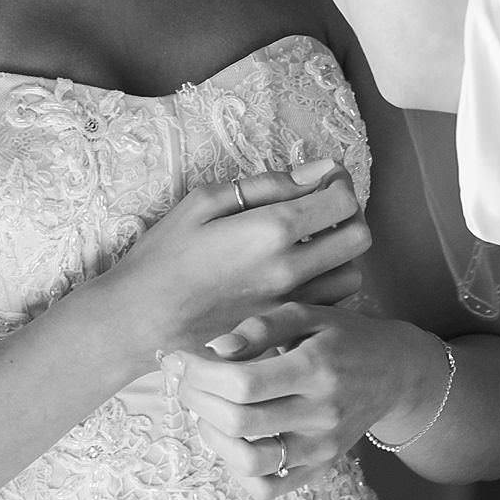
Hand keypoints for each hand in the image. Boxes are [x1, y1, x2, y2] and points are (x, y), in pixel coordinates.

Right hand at [92, 161, 370, 368]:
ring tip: (310, 245)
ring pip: (351, 276)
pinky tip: (297, 278)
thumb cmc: (166, 254)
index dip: (339, 181)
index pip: (343, 199)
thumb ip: (268, 184)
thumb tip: (318, 171)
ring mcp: (290, 305)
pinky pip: (329, 305)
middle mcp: (291, 270)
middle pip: (359, 237)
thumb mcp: (206, 200)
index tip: (322, 179)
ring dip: (340, 255)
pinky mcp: (284, 329)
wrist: (140, 318)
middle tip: (321, 209)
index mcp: (271, 229)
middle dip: (348, 216)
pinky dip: (325, 287)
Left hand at [166, 306, 444, 499]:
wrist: (395, 371)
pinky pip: (269, 488)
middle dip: (196, 398)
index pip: (243, 383)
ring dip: (211, 435)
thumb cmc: (344, 336)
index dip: (200, 372)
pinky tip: (230, 438)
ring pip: (249, 460)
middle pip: (239, 421)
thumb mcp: (306, 314)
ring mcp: (321, 447)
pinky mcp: (320, 466)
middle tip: (186, 379)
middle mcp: (320, 413)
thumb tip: (216, 349)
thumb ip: (258, 328)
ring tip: (205, 408)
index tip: (179, 358)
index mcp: (315, 368)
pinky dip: (238, 469)